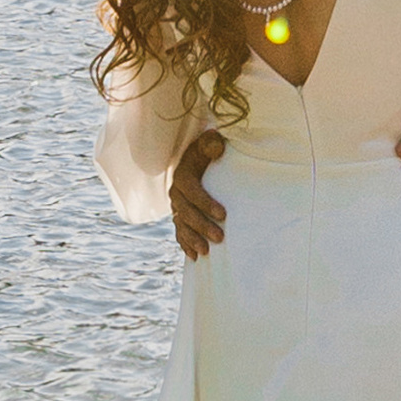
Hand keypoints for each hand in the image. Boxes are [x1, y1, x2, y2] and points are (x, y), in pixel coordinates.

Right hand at [170, 129, 226, 259]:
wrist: (195, 160)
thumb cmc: (207, 151)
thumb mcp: (208, 143)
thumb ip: (211, 143)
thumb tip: (217, 147)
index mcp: (183, 176)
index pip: (193, 191)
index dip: (206, 203)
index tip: (224, 214)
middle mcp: (176, 194)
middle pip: (186, 213)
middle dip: (202, 226)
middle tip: (220, 237)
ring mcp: (176, 207)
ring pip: (181, 226)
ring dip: (192, 239)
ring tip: (206, 252)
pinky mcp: (179, 217)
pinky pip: (179, 233)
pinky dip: (185, 245)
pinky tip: (194, 257)